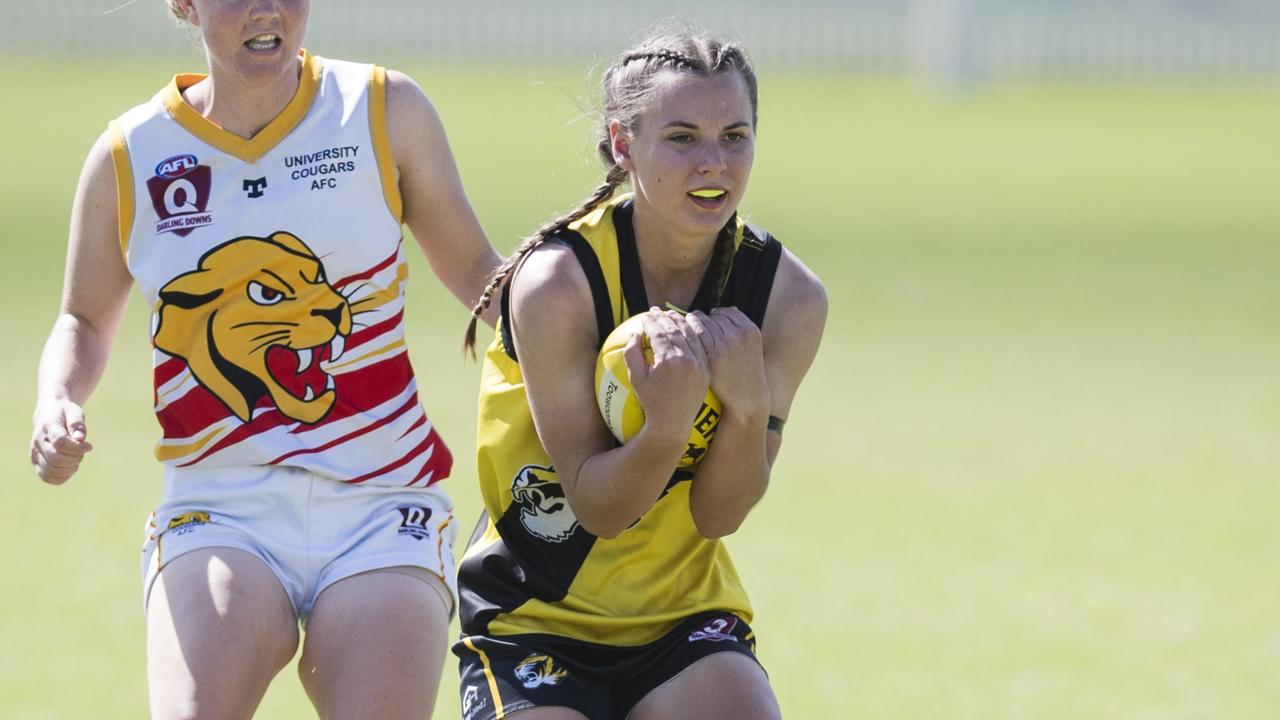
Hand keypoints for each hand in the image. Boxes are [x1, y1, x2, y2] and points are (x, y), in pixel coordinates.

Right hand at [30, 399, 93, 484]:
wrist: (48, 414)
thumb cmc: (65, 413)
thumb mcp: (74, 412)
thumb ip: (77, 424)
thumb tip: (80, 438)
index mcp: (47, 427)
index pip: (60, 443)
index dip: (77, 448)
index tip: (88, 445)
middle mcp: (37, 442)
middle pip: (56, 459)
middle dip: (76, 458)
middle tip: (82, 451)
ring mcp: (35, 454)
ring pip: (52, 471)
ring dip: (70, 468)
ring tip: (76, 458)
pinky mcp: (36, 463)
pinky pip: (48, 478)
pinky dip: (63, 476)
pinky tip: (70, 466)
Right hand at [625, 309, 710, 437]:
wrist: (673, 424)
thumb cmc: (650, 402)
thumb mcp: (635, 378)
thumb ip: (632, 353)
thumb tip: (635, 333)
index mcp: (668, 360)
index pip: (659, 332)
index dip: (651, 321)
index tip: (646, 315)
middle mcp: (687, 359)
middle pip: (675, 329)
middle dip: (664, 317)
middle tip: (656, 311)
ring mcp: (699, 364)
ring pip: (691, 335)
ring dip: (680, 322)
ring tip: (671, 315)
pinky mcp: (706, 370)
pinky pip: (700, 347)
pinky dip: (693, 336)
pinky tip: (685, 330)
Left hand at [686, 307, 768, 416]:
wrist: (747, 398)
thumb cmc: (745, 373)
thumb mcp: (750, 347)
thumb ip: (738, 329)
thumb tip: (721, 311)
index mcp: (750, 329)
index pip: (728, 312)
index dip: (717, 315)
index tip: (710, 321)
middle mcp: (739, 334)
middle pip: (714, 316)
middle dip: (704, 319)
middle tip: (693, 323)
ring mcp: (725, 344)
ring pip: (703, 323)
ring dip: (693, 323)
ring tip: (685, 328)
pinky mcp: (713, 355)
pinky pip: (696, 335)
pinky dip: (689, 333)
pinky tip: (685, 339)